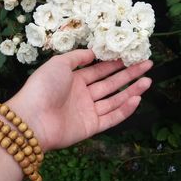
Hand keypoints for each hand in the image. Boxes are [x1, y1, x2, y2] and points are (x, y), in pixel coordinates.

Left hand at [7, 49, 152, 151]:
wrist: (33, 118)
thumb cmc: (44, 86)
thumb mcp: (59, 63)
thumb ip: (77, 57)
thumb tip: (92, 53)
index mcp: (74, 79)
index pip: (99, 70)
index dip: (115, 64)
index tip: (131, 56)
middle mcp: (82, 94)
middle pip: (110, 84)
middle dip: (128, 74)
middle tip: (146, 65)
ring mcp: (87, 111)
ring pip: (114, 100)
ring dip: (131, 90)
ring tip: (148, 80)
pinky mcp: (90, 127)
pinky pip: (111, 117)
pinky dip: (124, 110)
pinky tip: (137, 99)